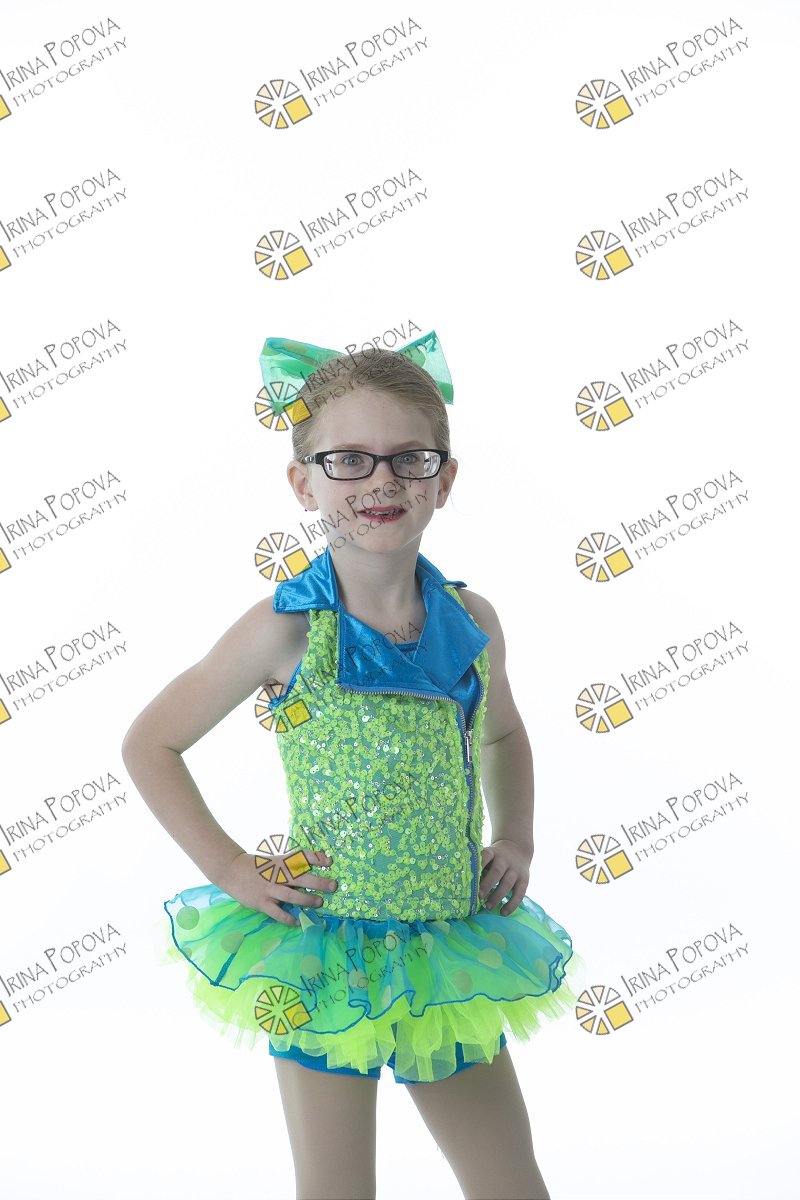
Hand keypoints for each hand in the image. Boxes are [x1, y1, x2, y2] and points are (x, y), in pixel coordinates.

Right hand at [216, 848, 337, 927]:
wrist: (231, 870)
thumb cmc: (257, 866)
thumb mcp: (274, 860)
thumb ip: (290, 864)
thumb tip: (311, 866)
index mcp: (281, 862)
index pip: (301, 857)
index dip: (316, 858)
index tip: (330, 861)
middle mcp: (277, 874)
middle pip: (301, 877)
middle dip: (318, 882)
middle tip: (333, 886)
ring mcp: (269, 889)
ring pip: (291, 895)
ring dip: (307, 899)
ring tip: (319, 902)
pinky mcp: (262, 902)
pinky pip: (277, 912)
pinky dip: (288, 918)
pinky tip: (297, 922)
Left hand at [478, 840, 531, 915]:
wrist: (518, 848)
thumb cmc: (496, 857)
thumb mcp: (489, 855)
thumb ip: (480, 866)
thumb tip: (466, 885)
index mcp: (493, 853)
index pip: (486, 856)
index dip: (479, 865)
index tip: (471, 878)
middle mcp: (505, 860)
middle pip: (496, 871)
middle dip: (487, 884)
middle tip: (478, 896)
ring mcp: (516, 869)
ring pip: (507, 883)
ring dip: (497, 896)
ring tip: (488, 907)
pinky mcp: (524, 879)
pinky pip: (519, 893)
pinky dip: (512, 904)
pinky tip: (503, 913)